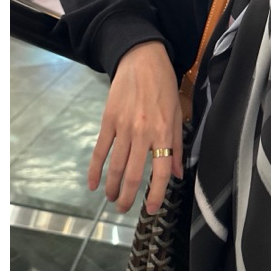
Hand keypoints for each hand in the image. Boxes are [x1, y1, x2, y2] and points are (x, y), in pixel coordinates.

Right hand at [89, 41, 183, 213]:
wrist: (142, 60)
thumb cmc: (164, 87)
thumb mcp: (177, 115)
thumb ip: (177, 147)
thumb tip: (177, 174)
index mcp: (163, 133)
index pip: (160, 172)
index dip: (156, 194)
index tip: (151, 210)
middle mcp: (143, 133)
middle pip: (132, 174)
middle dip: (127, 196)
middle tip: (124, 209)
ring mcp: (123, 128)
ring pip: (115, 166)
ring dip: (112, 187)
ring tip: (112, 199)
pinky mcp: (108, 121)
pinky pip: (101, 150)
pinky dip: (95, 169)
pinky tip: (93, 183)